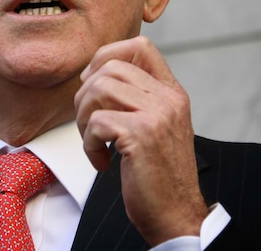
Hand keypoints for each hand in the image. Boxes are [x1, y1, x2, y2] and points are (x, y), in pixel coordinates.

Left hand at [74, 36, 207, 244]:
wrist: (176, 214)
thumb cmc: (158, 174)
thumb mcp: (155, 126)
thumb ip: (136, 98)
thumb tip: (93, 75)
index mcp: (172, 92)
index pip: (141, 46)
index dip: (107, 56)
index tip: (94, 83)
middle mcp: (168, 99)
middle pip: (110, 66)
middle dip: (85, 93)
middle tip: (89, 123)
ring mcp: (157, 115)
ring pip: (99, 89)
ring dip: (84, 117)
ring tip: (92, 141)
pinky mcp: (142, 135)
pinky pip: (97, 122)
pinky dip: (89, 144)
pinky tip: (101, 162)